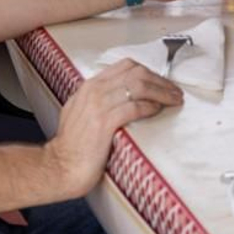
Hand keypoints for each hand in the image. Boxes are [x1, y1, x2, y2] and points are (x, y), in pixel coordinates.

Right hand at [43, 60, 183, 195]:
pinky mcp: (104, 123)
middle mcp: (93, 91)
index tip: (161, 82)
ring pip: (138, 86)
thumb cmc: (71, 147)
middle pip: (136, 73)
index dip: (148, 72)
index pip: (125, 66)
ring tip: (174, 99)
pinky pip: (134, 107)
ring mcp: (98, 105)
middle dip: (160, 80)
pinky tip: (158, 110)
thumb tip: (120, 96)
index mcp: (88, 86)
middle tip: (174, 91)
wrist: (59, 167)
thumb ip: (97, 100)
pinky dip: (150, 106)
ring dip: (161, 92)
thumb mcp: (79, 112)